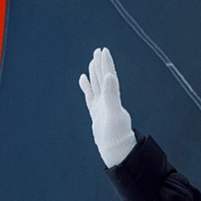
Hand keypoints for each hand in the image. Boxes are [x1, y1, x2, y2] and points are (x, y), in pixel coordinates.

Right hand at [78, 46, 134, 167]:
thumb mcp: (114, 113)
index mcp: (112, 97)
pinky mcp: (96, 112)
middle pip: (103, 77)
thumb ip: (111, 94)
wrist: (116, 149)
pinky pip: (90, 96)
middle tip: (98, 50)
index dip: (106, 63)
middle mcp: (108, 99)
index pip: (109, 75)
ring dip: (95, 73)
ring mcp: (101, 105)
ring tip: (92, 61)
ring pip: (97, 85)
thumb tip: (109, 76)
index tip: (103, 51)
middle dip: (100, 64)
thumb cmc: (117, 134)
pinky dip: (87, 87)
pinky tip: (83, 80)